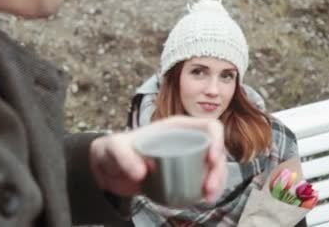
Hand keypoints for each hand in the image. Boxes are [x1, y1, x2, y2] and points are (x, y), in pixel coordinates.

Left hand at [89, 116, 226, 202]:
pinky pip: (202, 182)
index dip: (218, 141)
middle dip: (219, 171)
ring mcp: (186, 158)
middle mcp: (186, 140)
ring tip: (207, 198)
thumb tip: (144, 172)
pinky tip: (200, 200)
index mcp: (177, 127)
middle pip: (215, 151)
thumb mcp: (114, 148)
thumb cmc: (113, 151)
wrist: (109, 170)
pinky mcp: (182, 176)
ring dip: (216, 183)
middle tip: (208, 190)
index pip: (209, 127)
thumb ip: (123, 155)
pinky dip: (207, 191)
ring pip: (213, 169)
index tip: (212, 160)